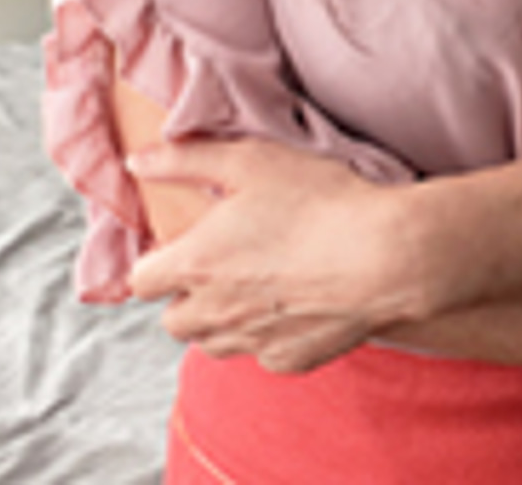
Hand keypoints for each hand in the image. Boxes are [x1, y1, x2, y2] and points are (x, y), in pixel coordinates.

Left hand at [127, 137, 417, 371]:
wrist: (384, 255)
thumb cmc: (317, 202)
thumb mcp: (249, 161)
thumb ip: (185, 160)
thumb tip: (136, 163)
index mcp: (195, 265)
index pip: (140, 281)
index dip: (158, 260)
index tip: (186, 242)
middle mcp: (213, 314)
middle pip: (173, 321)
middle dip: (187, 295)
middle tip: (223, 261)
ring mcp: (251, 343)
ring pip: (212, 343)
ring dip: (222, 318)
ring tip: (258, 281)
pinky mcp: (288, 361)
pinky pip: (260, 353)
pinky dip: (267, 334)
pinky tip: (294, 301)